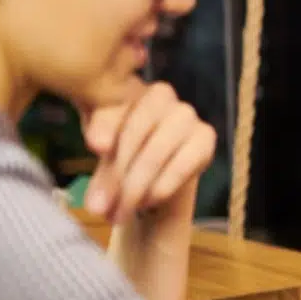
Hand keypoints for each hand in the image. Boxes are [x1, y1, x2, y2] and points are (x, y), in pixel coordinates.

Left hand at [81, 82, 216, 224]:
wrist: (159, 169)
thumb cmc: (125, 151)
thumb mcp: (104, 147)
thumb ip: (101, 146)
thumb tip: (98, 146)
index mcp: (129, 87)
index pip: (112, 108)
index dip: (103, 127)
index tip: (95, 148)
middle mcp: (161, 94)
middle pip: (133, 134)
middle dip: (116, 175)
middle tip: (100, 208)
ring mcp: (186, 114)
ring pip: (154, 153)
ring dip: (136, 188)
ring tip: (121, 212)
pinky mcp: (205, 137)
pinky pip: (180, 166)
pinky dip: (161, 188)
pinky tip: (147, 202)